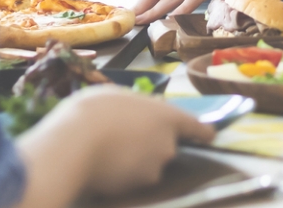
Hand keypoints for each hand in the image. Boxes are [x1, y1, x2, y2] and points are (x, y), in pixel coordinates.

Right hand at [14, 87, 214, 205]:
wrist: (74, 146)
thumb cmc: (93, 111)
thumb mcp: (116, 95)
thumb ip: (137, 106)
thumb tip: (139, 112)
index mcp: (167, 116)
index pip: (197, 128)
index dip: (202, 132)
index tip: (208, 135)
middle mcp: (167, 145)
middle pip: (167, 146)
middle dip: (151, 143)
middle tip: (125, 135)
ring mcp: (154, 168)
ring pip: (149, 164)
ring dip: (136, 159)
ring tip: (109, 150)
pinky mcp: (138, 187)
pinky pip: (133, 178)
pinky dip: (123, 173)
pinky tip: (104, 164)